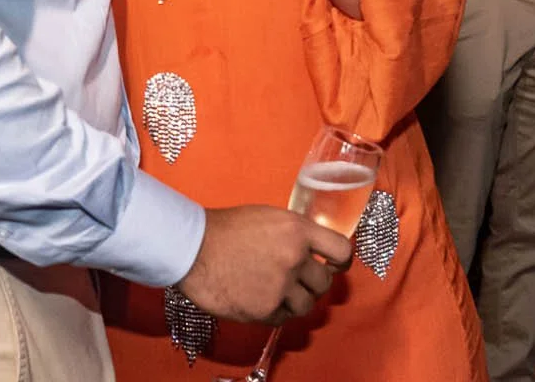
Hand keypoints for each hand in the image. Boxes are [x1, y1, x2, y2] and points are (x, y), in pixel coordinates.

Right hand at [177, 205, 352, 323]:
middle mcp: (293, 259)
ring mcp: (279, 287)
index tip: (334, 265)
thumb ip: (295, 233)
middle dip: (313, 282)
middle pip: (325, 282)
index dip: (340, 261)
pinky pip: (283, 317)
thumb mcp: (269, 217)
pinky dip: (276, 311)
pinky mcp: (264, 310)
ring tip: (277, 290)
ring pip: (307, 305)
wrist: (192, 248)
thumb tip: (315, 249)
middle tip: (298, 278)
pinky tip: (261, 297)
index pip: (341, 251)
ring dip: (296, 300)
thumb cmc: (225, 228)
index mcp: (297, 231)